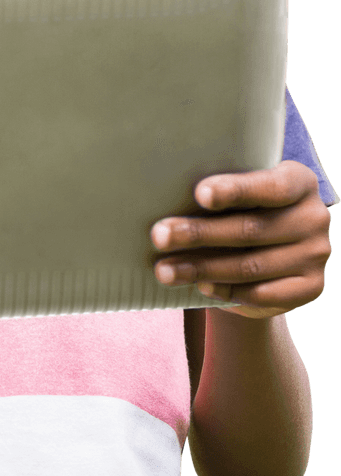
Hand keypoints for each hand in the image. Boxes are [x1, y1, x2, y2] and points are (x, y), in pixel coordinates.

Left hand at [150, 160, 331, 318]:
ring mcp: (316, 255)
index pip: (270, 186)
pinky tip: (201, 287)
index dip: (235, 190)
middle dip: (199, 234)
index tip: (200, 194)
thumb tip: (163, 193)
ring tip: (165, 270)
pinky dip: (227, 291)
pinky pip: (262, 294)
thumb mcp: (238, 189)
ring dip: (201, 269)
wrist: (272, 246)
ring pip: (250, 266)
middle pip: (250, 229)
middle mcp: (314, 217)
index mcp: (300, 181)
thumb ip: (219, 190)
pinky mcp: (311, 287)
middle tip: (160, 236)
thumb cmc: (242, 206)